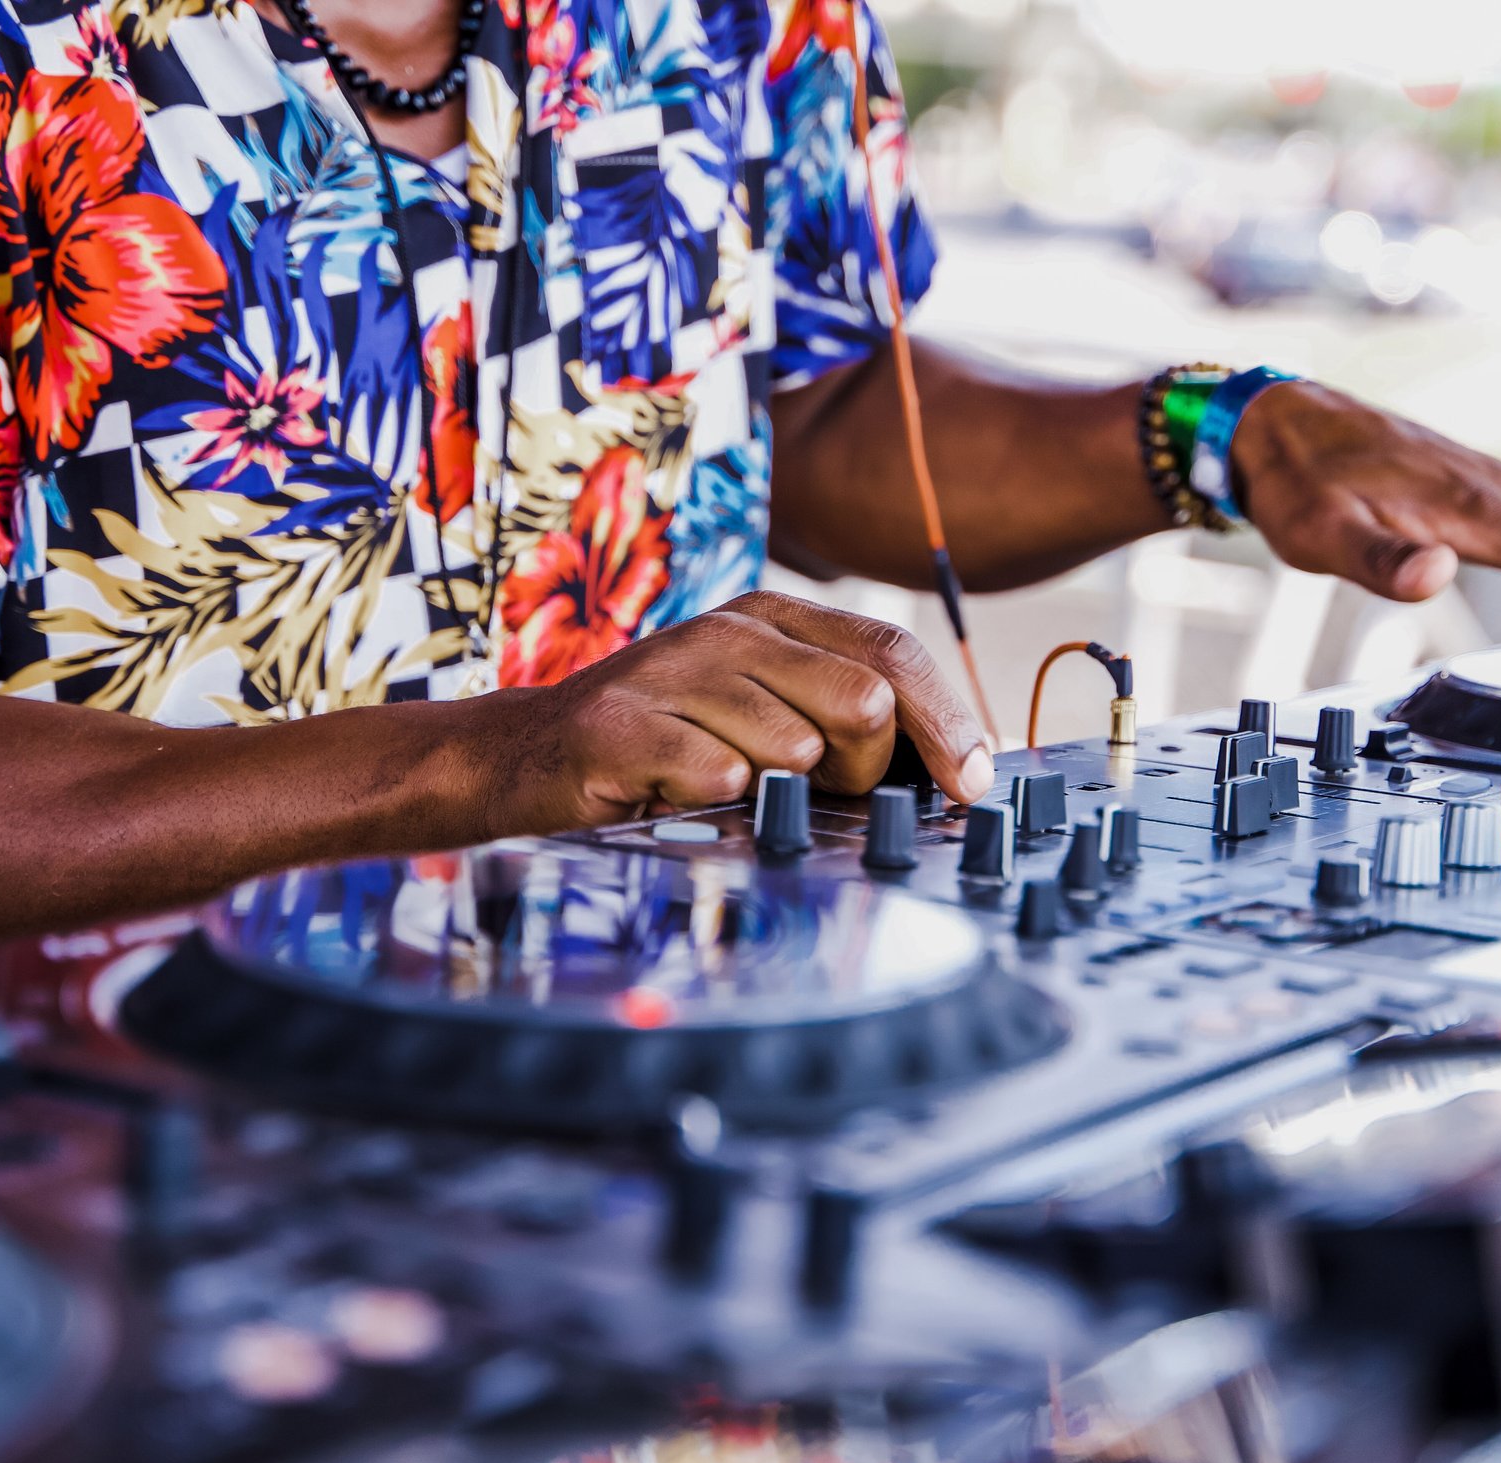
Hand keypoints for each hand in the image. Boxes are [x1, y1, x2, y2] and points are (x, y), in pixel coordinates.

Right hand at [492, 592, 994, 830]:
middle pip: (863, 702)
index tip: (974, 784)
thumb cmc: (664, 745)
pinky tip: (688, 798)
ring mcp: (670, 670)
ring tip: (730, 793)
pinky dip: (719, 804)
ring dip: (778, 795)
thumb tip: (956, 765)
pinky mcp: (619, 724)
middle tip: (814, 796)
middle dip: (861, 771)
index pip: (893, 653)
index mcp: (773, 619)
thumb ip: (844, 719)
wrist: (526, 759)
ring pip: (795, 747)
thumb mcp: (762, 713)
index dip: (947, 723)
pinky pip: (719, 774)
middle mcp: (727, 630)